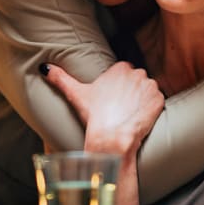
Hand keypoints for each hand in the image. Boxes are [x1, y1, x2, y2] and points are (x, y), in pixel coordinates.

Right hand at [42, 62, 164, 157]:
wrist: (112, 137)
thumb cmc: (94, 116)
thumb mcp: (76, 94)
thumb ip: (60, 78)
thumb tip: (44, 67)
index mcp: (121, 67)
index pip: (124, 74)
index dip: (118, 89)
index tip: (113, 100)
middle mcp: (138, 72)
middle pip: (137, 81)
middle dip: (131, 93)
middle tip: (120, 109)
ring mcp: (150, 86)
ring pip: (147, 91)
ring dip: (142, 101)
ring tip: (129, 114)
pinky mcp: (159, 99)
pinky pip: (158, 101)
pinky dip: (151, 109)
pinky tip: (139, 117)